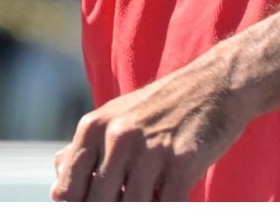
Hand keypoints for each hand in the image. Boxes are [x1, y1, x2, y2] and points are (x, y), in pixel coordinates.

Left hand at [50, 55, 246, 200]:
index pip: (66, 192)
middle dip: (113, 209)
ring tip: (151, 196)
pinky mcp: (183, 161)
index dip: (78, 208)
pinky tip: (173, 197)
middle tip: (132, 199)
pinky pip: (167, 205)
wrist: (221, 81)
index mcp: (94, 127)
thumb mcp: (119, 117)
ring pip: (131, 208)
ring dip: (142, 206)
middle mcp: (118, 136)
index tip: (98, 205)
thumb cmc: (167, 106)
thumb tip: (58, 189)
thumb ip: (88, 151)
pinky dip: (169, 206)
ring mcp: (151, 149)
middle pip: (97, 204)